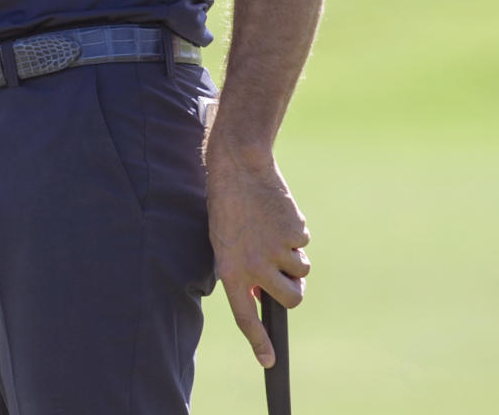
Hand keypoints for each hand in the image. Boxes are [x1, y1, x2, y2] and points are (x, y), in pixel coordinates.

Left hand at [205, 145, 310, 367]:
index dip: (258, 342)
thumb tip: (263, 295)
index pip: (245, 317)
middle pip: (291, 299)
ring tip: (272, 228)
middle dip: (293, 288)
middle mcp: (254, 266)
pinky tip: (277, 212)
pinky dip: (295, 232)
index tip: (269, 362)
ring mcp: (276, 251)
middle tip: (284, 269)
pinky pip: (304, 244)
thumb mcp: (225, 242)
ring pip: (302, 271)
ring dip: (294, 256)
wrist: (239, 167)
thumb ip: (242, 271)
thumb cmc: (228, 204)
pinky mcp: (294, 234)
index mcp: (231, 271)